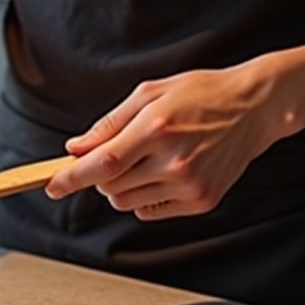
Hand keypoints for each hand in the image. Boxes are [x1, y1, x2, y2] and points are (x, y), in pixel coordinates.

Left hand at [46, 60, 294, 220]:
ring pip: (128, 202)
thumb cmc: (200, 93)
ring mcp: (190, 184)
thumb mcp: (151, 92)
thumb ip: (110, 123)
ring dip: (121, 186)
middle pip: (111, 186)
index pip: (103, 163)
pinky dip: (145, 197)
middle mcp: (174, 160)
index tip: (52, 186)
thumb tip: (76, 147)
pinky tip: (162, 172)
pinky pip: (151, 212)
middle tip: (115, 153)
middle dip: (99, 175)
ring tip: (144, 159)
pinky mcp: (202, 201)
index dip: (71, 177)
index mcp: (157, 127)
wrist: (253, 108)